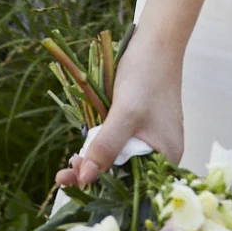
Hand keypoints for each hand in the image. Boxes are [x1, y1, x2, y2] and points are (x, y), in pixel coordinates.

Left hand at [53, 29, 184, 188]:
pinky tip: (83, 149)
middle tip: (65, 175)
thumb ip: (107, 146)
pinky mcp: (139, 126)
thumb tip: (85, 180)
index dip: (106, 190)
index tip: (77, 188)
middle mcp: (160, 152)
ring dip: (95, 162)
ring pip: (119, 159)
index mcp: (166, 155)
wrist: (155, 40)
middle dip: (97, 177)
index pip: (135, 187)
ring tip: (69, 165)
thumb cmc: (147, 74)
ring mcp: (150, 138)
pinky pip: (119, 144)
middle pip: (126, 175)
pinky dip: (101, 146)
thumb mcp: (125, 112)